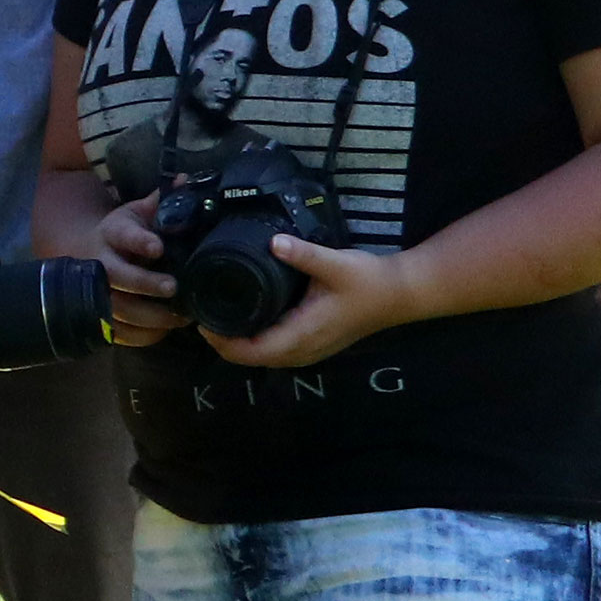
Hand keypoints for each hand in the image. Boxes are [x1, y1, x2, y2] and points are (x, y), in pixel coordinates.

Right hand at [87, 195, 181, 347]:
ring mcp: (97, 291)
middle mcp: (100, 262)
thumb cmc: (121, 233)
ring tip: (182, 316)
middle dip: (145, 283)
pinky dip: (143, 335)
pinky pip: (119, 332)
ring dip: (151, 316)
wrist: (84, 252)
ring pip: (119, 308)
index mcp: (111, 233)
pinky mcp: (99, 315)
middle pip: (118, 276)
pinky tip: (164, 330)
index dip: (140, 241)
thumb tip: (186, 181)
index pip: (124, 236)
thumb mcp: (136, 213)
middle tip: (173, 287)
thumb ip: (161, 201)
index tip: (158, 247)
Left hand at [191, 233, 419, 370]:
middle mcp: (303, 350)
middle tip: (203, 313)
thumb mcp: (335, 263)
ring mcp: (310, 350)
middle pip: (251, 358)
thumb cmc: (368, 280)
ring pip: (264, 356)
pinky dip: (256, 341)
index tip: (201, 321)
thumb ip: (303, 254)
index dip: (222, 342)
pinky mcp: (314, 344)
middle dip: (223, 342)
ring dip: (239, 343)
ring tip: (217, 315)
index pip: (251, 352)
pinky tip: (247, 318)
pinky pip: (276, 350)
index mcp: (303, 334)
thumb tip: (274, 242)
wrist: (400, 294)